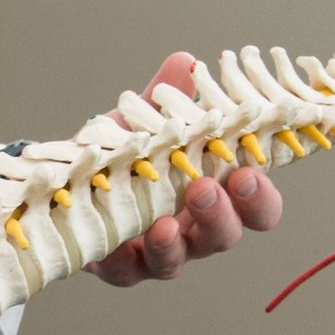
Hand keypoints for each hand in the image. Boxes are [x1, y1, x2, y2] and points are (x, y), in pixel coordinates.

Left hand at [85, 52, 282, 286]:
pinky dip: (120, 257)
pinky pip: (123, 271)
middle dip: (220, 215)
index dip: (259, 196)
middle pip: (223, 237)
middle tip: (206, 188)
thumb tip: (185, 62)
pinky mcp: (118, 268)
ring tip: (165, 223)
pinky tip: (116, 240)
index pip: (256, 207)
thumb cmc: (127, 154)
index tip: (250, 172)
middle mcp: (193, 231)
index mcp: (215, 196)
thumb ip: (168, 97)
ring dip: (174, 243)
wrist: (75, 180)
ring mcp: (157, 253)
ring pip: (177, 260)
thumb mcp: (147, 122)